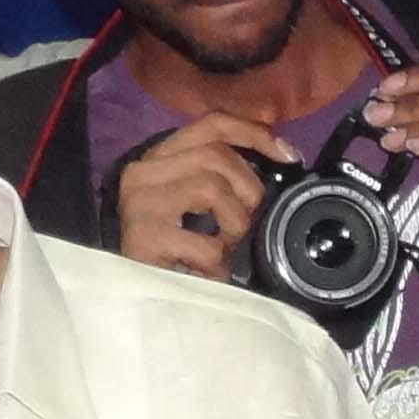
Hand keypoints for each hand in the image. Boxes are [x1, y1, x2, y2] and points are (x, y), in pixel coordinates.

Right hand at [109, 113, 294, 280]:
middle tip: (240, 226)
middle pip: (217, 156)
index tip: (288, 155)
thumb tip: (280, 156)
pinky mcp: (144, 237)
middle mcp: (144, 171)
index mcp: (160, 157)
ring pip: (212, 188)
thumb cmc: (169, 249)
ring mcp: (140, 202)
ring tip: (221, 249)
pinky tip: (208, 272)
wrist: (131, 295)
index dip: (254, 134)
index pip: (211, 124)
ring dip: (233, 226)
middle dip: (247, 191)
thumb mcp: (193, 203)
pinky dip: (219, 263)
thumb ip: (221, 176)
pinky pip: (207, 244)